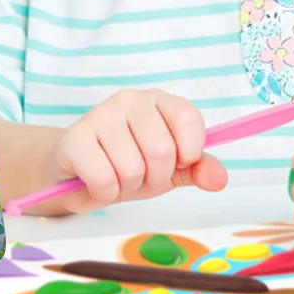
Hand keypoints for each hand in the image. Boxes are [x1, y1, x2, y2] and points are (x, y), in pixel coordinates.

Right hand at [49, 90, 227, 211]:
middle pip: (162, 151)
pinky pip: (104, 179)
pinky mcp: (74, 138)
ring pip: (132, 169)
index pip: (189, 118)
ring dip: (126, 187)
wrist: (76, 172)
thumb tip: (219, 178)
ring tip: (115, 177)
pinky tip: (95, 183)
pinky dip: (104, 193)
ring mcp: (99, 115)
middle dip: (154, 178)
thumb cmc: (127, 164)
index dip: (188, 153)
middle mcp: (129, 100)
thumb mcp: (170, 169)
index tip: (176, 162)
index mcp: (157, 101)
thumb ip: (198, 170)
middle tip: (140, 176)